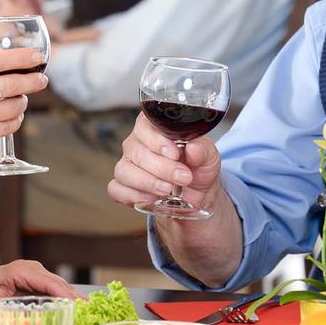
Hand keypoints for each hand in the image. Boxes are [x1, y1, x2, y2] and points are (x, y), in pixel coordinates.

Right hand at [0, 46, 47, 163]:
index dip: (20, 57)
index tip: (36, 55)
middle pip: (10, 84)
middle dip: (32, 81)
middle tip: (42, 79)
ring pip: (12, 107)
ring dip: (22, 102)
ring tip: (22, 99)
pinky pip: (6, 127)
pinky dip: (15, 121)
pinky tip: (14, 116)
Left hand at [0, 259, 82, 314]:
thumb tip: (5, 304)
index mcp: (22, 270)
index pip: (50, 282)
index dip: (66, 294)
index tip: (79, 305)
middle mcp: (30, 273)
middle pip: (58, 286)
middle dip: (74, 299)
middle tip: (90, 314)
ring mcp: (31, 282)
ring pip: (56, 292)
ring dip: (69, 303)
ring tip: (85, 317)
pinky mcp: (29, 292)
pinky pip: (48, 297)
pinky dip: (59, 306)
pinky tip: (68, 316)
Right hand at [107, 112, 223, 211]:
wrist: (196, 194)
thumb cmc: (198, 168)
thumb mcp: (208, 157)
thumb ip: (202, 150)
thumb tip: (194, 148)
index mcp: (155, 127)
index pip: (146, 125)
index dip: (158, 140)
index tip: (175, 154)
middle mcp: (137, 143)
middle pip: (137, 151)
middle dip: (161, 167)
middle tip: (182, 177)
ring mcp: (127, 164)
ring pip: (124, 170)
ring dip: (147, 182)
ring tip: (167, 190)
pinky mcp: (123, 185)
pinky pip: (117, 189)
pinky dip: (133, 196)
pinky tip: (151, 199)